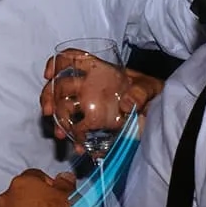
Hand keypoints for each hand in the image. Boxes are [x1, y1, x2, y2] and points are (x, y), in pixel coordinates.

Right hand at [40, 52, 163, 145]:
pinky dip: (75, 138)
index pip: (73, 59)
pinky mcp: (93, 123)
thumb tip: (127, 102)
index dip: (57, 63)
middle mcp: (88, 86)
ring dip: (58, 122)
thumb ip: (141, 92)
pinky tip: (79, 147)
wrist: (157, 112)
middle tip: (48, 112)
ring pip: (63, 109)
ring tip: (60, 135)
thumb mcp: (150, 87)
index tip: (49, 76)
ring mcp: (88, 105)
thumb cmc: (151, 93)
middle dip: (49, 98)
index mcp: (99, 72)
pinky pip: (78, 129)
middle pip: (60, 86)